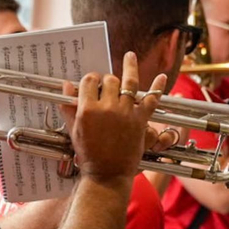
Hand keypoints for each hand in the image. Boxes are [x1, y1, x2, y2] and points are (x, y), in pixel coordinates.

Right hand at [62, 51, 162, 182]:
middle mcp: (107, 108)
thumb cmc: (88, 154)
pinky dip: (158, 87)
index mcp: (87, 109)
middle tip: (107, 85)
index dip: (91, 79)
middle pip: (108, 80)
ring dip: (129, 67)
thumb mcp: (74, 130)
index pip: (88, 81)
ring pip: (127, 83)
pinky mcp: (140, 120)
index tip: (93, 83)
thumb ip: (69, 106)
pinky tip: (162, 76)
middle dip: (107, 80)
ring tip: (130, 55)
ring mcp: (125, 113)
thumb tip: (66, 85)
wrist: (107, 173)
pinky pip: (151, 99)